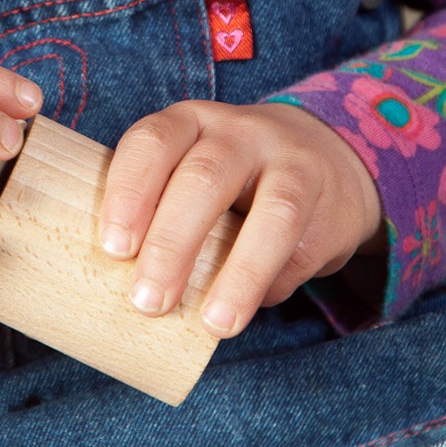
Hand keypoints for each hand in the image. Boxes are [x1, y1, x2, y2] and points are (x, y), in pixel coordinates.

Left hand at [98, 100, 383, 337]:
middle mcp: (242, 133)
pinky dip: (271, 287)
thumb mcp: (190, 174)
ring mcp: (293, 165)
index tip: (114, 248)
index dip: (129, 192)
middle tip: (148, 301)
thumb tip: (130, 292)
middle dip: (173, 243)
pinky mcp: (330, 207)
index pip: (153, 142)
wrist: (329, 160)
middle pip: (204, 178)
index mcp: (191, 122)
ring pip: (273, 213)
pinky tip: (245, 310)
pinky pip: (300, 251)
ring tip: (214, 324)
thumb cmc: (232, 182)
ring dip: (240, 275)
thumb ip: (162, 214)